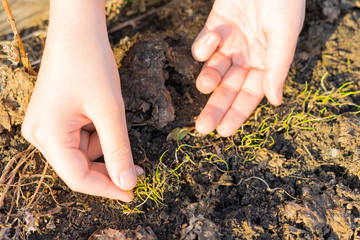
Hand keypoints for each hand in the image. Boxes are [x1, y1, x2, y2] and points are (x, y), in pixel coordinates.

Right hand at [22, 0, 142, 200]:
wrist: (78, 31)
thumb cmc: (91, 64)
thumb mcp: (110, 110)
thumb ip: (118, 151)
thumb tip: (128, 183)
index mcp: (48, 135)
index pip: (79, 178)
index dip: (108, 189)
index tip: (134, 193)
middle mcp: (39, 135)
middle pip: (80, 167)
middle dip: (110, 165)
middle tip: (138, 167)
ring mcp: (45, 127)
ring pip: (84, 152)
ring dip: (105, 142)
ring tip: (109, 114)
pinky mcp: (54, 119)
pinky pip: (80, 138)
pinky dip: (98, 132)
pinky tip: (101, 111)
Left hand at [192, 0, 305, 135]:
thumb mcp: (284, 33)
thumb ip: (277, 67)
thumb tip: (276, 101)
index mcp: (268, 63)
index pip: (250, 95)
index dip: (237, 113)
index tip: (224, 132)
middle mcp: (248, 56)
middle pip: (229, 88)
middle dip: (216, 107)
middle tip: (202, 127)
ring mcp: (231, 42)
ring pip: (214, 70)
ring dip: (207, 78)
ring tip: (206, 83)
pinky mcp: (215, 26)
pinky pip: (204, 44)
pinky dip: (204, 45)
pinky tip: (213, 37)